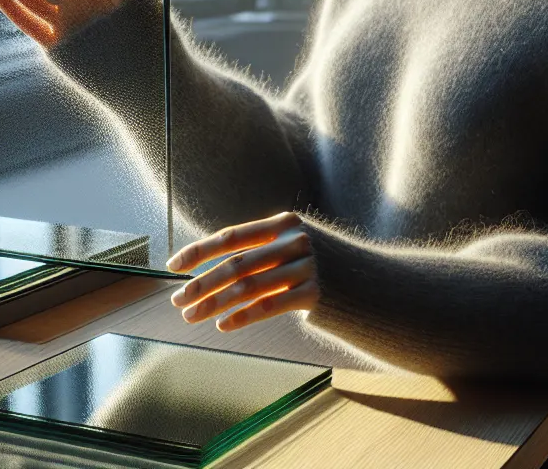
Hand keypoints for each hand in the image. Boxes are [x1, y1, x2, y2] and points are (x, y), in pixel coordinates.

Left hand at [166, 212, 320, 331]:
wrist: (374, 285)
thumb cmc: (325, 266)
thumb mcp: (295, 246)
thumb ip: (262, 250)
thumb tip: (213, 266)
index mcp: (284, 223)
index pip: (231, 237)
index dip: (200, 251)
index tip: (174, 266)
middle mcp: (295, 241)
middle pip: (235, 264)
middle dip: (201, 283)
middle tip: (178, 300)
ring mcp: (307, 267)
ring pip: (248, 287)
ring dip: (214, 303)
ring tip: (193, 316)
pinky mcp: (315, 294)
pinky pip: (269, 306)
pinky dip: (241, 316)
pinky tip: (223, 325)